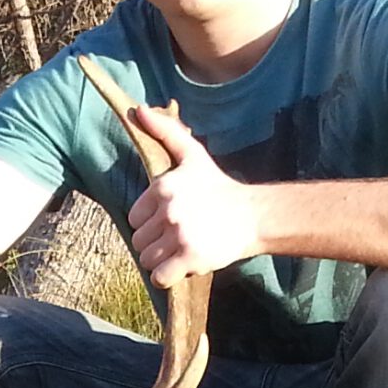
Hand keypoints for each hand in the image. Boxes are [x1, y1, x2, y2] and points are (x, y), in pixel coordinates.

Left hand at [123, 105, 260, 286]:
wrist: (253, 215)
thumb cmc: (218, 187)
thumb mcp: (192, 155)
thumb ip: (164, 132)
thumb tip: (137, 109)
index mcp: (163, 187)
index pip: (134, 218)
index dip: (151, 222)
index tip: (172, 219)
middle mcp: (168, 210)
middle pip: (138, 241)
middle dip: (156, 242)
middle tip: (180, 235)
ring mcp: (179, 235)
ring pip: (146, 259)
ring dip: (162, 260)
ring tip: (183, 248)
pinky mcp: (190, 258)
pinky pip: (159, 277)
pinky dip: (167, 277)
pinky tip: (183, 266)